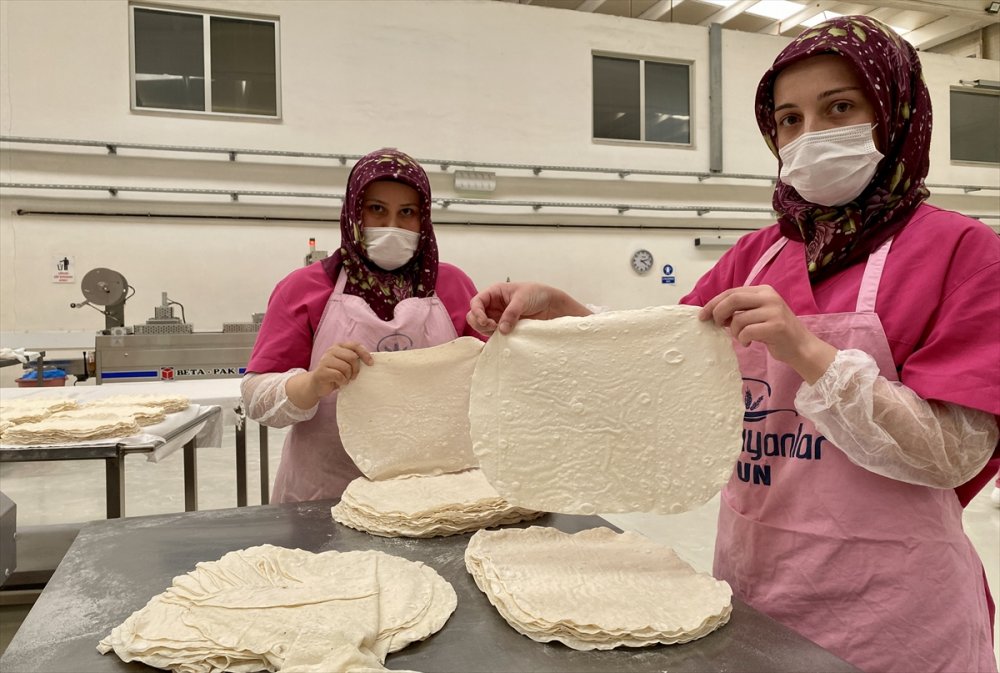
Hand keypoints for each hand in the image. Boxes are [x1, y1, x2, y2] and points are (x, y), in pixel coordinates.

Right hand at [285, 342, 373, 409]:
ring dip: (348, 376)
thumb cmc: (335, 374)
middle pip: (352, 357)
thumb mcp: (346, 364)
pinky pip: (339, 375)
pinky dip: (342, 381)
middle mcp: (331, 351)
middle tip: (353, 376)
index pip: (355, 345)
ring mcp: (325, 360)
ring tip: (345, 379)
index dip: (365, 354)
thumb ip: (355, 359)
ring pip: (346, 367)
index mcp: (339, 346)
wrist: (317, 384)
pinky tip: (340, 382)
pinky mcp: (322, 371)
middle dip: (356, 369)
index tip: (371, 364)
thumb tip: (371, 361)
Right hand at [466, 282, 590, 334]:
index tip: (486, 321)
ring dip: (487, 331)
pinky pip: (494, 334)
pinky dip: (496, 337)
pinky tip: (504, 336)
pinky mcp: (505, 327)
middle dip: (480, 323)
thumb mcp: (523, 299)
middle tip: (493, 328)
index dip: (477, 312)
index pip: (476, 302)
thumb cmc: (537, 294)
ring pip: (482, 327)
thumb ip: (511, 313)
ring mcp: (498, 317)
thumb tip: (501, 330)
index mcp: (494, 293)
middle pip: (474, 316)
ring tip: (501, 332)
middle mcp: (493, 305)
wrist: (552, 305)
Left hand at [699, 285, 836, 383]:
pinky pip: (747, 332)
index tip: (703, 315)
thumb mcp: (758, 315)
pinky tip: (749, 343)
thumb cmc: (776, 332)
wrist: (801, 347)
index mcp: (763, 291)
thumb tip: (713, 312)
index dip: (714, 302)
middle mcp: (769, 297)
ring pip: (739, 319)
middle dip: (718, 312)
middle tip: (715, 324)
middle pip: (733, 299)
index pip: (732, 292)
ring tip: (742, 337)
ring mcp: (774, 311)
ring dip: (734, 332)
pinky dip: (742, 339)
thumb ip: (740, 311)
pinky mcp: (776, 326)